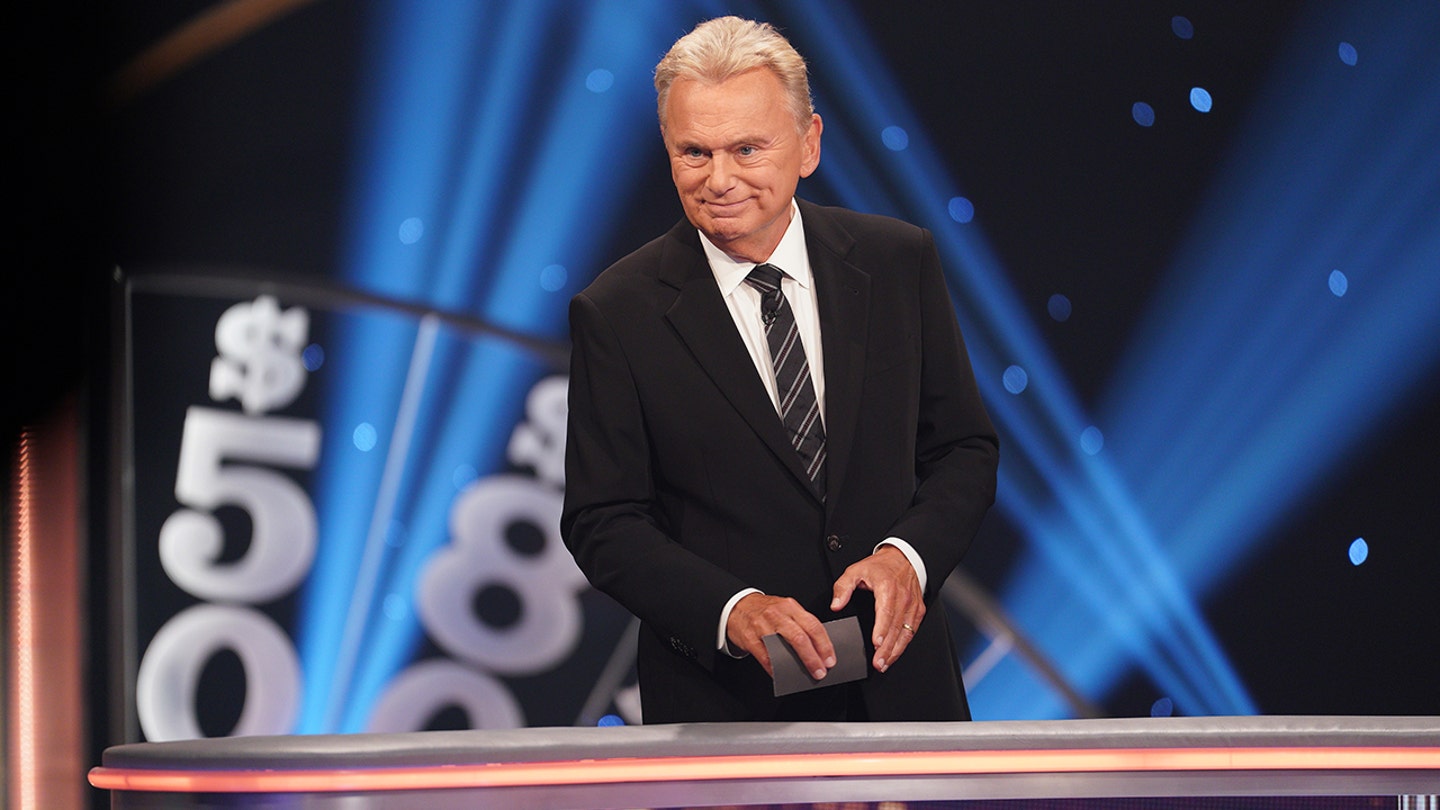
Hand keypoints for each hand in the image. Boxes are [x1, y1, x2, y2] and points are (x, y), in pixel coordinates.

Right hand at [726, 593, 836, 680]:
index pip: (813, 625)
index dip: (824, 645)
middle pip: (801, 637)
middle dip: (814, 658)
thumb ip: (799, 624)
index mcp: (790, 606)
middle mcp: (778, 614)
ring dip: (797, 664)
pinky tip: (781, 674)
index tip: (830, 660)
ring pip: (784, 647)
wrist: (736, 606)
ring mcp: (762, 626)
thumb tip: (817, 649)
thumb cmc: (764, 610)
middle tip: (821, 671)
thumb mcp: (784, 609)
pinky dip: (775, 668)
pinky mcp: (750, 638)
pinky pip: (765, 657)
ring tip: (805, 674)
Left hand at [830, 545, 923, 672]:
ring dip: (896, 650)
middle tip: (878, 663)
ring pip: (906, 632)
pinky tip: (895, 654)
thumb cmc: (881, 566)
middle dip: (887, 648)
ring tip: (884, 663)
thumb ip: (843, 587)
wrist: (904, 558)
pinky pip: (912, 631)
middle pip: (896, 627)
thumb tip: (836, 604)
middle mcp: (903, 598)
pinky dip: (904, 644)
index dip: (882, 630)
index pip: (886, 612)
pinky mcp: (917, 611)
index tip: (876, 644)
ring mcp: (912, 605)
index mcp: (887, 588)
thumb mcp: (856, 570)